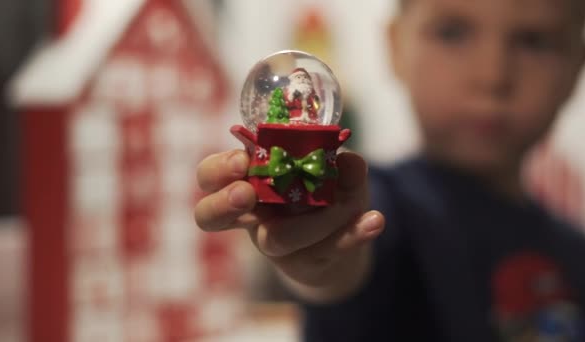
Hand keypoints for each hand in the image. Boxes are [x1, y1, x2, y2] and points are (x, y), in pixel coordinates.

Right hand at [195, 149, 384, 301]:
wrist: (339, 237)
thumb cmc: (322, 192)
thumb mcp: (331, 171)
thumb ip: (341, 164)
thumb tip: (347, 159)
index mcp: (247, 181)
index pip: (210, 176)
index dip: (218, 170)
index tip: (241, 162)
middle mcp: (251, 215)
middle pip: (209, 216)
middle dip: (223, 203)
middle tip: (246, 195)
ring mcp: (274, 242)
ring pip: (276, 240)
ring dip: (311, 222)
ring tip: (345, 208)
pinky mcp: (304, 263)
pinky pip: (328, 250)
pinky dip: (355, 234)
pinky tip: (375, 221)